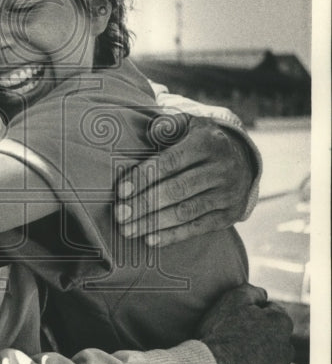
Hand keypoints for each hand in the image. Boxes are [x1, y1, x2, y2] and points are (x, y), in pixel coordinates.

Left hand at [115, 116, 254, 245]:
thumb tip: (151, 132)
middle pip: (177, 190)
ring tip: (128, 230)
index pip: (170, 162)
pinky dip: (173, 235)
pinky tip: (150, 239)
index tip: (121, 191)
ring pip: (185, 212)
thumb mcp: (189, 123)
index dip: (144, 178)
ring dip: (153, 224)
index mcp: (208, 143)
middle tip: (119, 215)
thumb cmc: (200, 140)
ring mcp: (228, 194)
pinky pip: (198, 227)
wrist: (242, 159)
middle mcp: (222, 169)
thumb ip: (169, 125)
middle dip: (144, 204)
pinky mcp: (230, 214)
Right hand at [197, 283, 292, 363]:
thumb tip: (262, 295)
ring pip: (266, 360)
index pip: (271, 310)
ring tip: (227, 358)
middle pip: (271, 337)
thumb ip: (251, 291)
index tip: (233, 316)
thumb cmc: (221, 335)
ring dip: (252, 358)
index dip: (250, 311)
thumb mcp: (232, 300)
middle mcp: (286, 350)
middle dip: (256, 335)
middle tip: (230, 336)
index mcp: (281, 324)